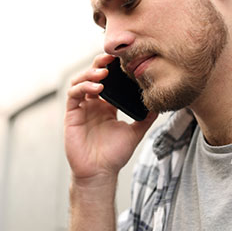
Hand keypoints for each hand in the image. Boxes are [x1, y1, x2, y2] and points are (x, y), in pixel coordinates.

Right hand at [64, 54, 156, 183]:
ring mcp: (81, 108)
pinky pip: (74, 95)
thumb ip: (146, 117)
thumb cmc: (114, 155)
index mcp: (107, 105)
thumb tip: (160, 103)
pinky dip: (83, 88)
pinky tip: (97, 88)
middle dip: (100, 64)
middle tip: (111, 58)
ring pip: (80, 81)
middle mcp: (93, 104)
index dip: (113, 68)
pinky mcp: (72, 115)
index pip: (108, 80)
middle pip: (92, 76)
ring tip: (104, 73)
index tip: (124, 59)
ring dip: (90, 74)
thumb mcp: (135, 132)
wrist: (100, 173)